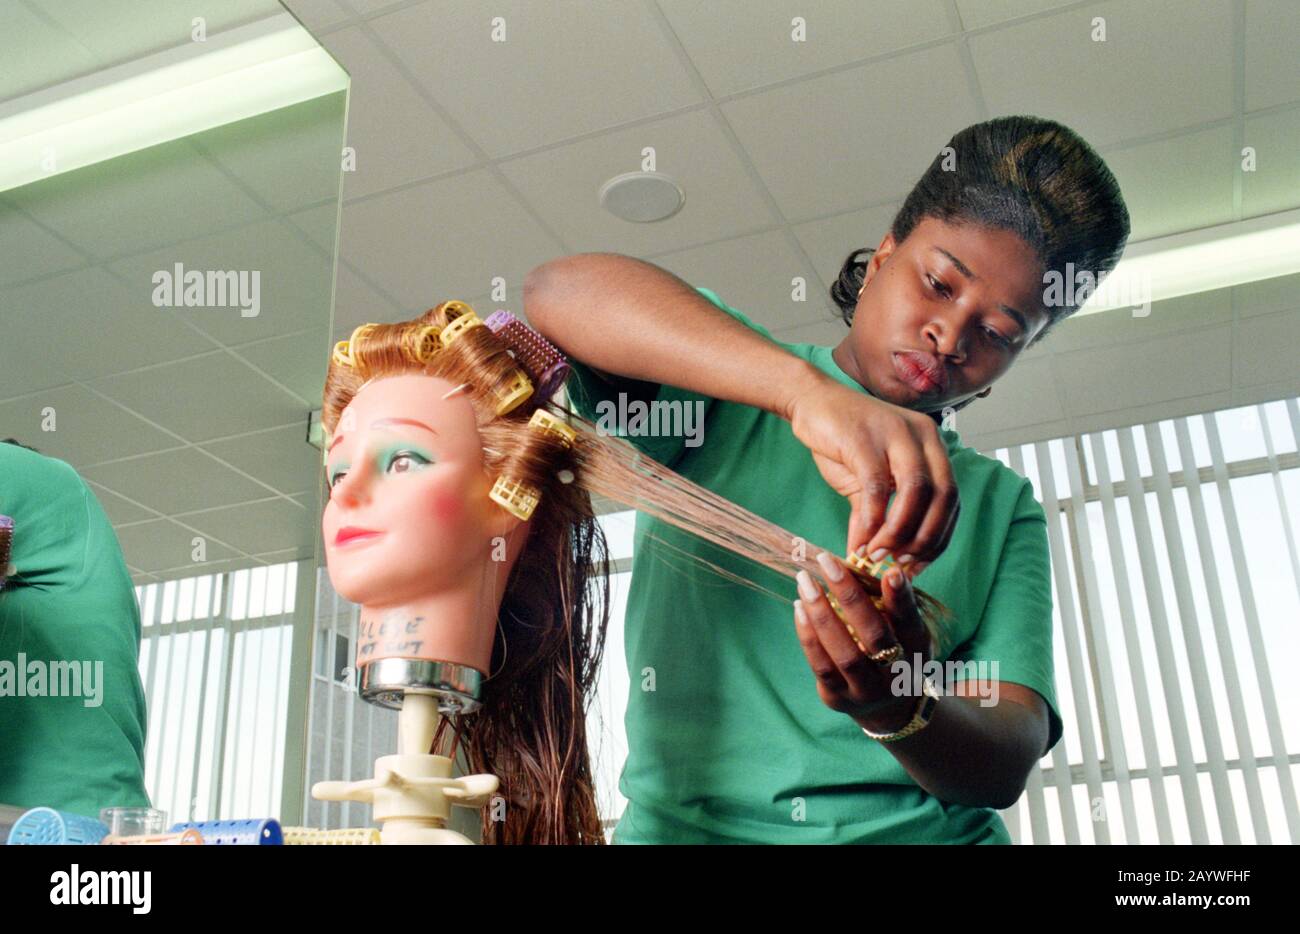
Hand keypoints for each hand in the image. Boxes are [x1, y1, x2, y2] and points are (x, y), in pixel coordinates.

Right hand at [786, 371, 958, 568]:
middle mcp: (923, 436)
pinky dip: (873, 520)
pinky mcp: (866, 438)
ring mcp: (896, 434)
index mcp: (931, 445)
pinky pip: (878, 486)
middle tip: (901, 565)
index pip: (952, 499)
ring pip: (917, 492)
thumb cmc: (841, 440)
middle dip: (926, 539)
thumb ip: (871, 517)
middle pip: (944, 496)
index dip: (940, 538)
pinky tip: (861, 539)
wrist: (810, 401)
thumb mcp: (863, 483)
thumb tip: (866, 558)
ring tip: (879, 555)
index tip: (917, 565)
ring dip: (901, 532)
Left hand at [792, 551, 933, 731]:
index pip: (910, 623)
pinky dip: (808, 635)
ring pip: (843, 653)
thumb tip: (880, 567)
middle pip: (874, 636)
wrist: (887, 708)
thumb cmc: (896, 654)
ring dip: (820, 613)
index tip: (890, 572)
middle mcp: (895, 675)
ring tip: (805, 582)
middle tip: (827, 562)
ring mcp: (866, 691)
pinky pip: (820, 666)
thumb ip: (896, 605)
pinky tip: (799, 608)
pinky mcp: (838, 698)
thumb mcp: (907, 632)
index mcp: (917, 652)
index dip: (901, 599)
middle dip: (849, 596)